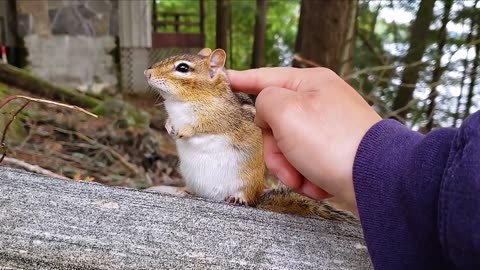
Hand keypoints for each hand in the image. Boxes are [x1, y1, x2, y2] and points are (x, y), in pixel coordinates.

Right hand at [228, 67, 380, 212]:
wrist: (375, 180)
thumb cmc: (331, 141)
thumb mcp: (286, 111)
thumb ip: (264, 100)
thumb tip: (266, 112)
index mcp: (310, 83)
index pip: (266, 77)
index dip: (243, 81)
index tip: (225, 80)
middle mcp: (319, 102)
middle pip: (274, 121)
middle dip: (274, 148)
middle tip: (284, 161)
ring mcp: (327, 128)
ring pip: (286, 146)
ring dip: (289, 167)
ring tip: (304, 178)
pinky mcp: (333, 151)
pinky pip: (304, 162)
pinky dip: (306, 176)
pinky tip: (319, 183)